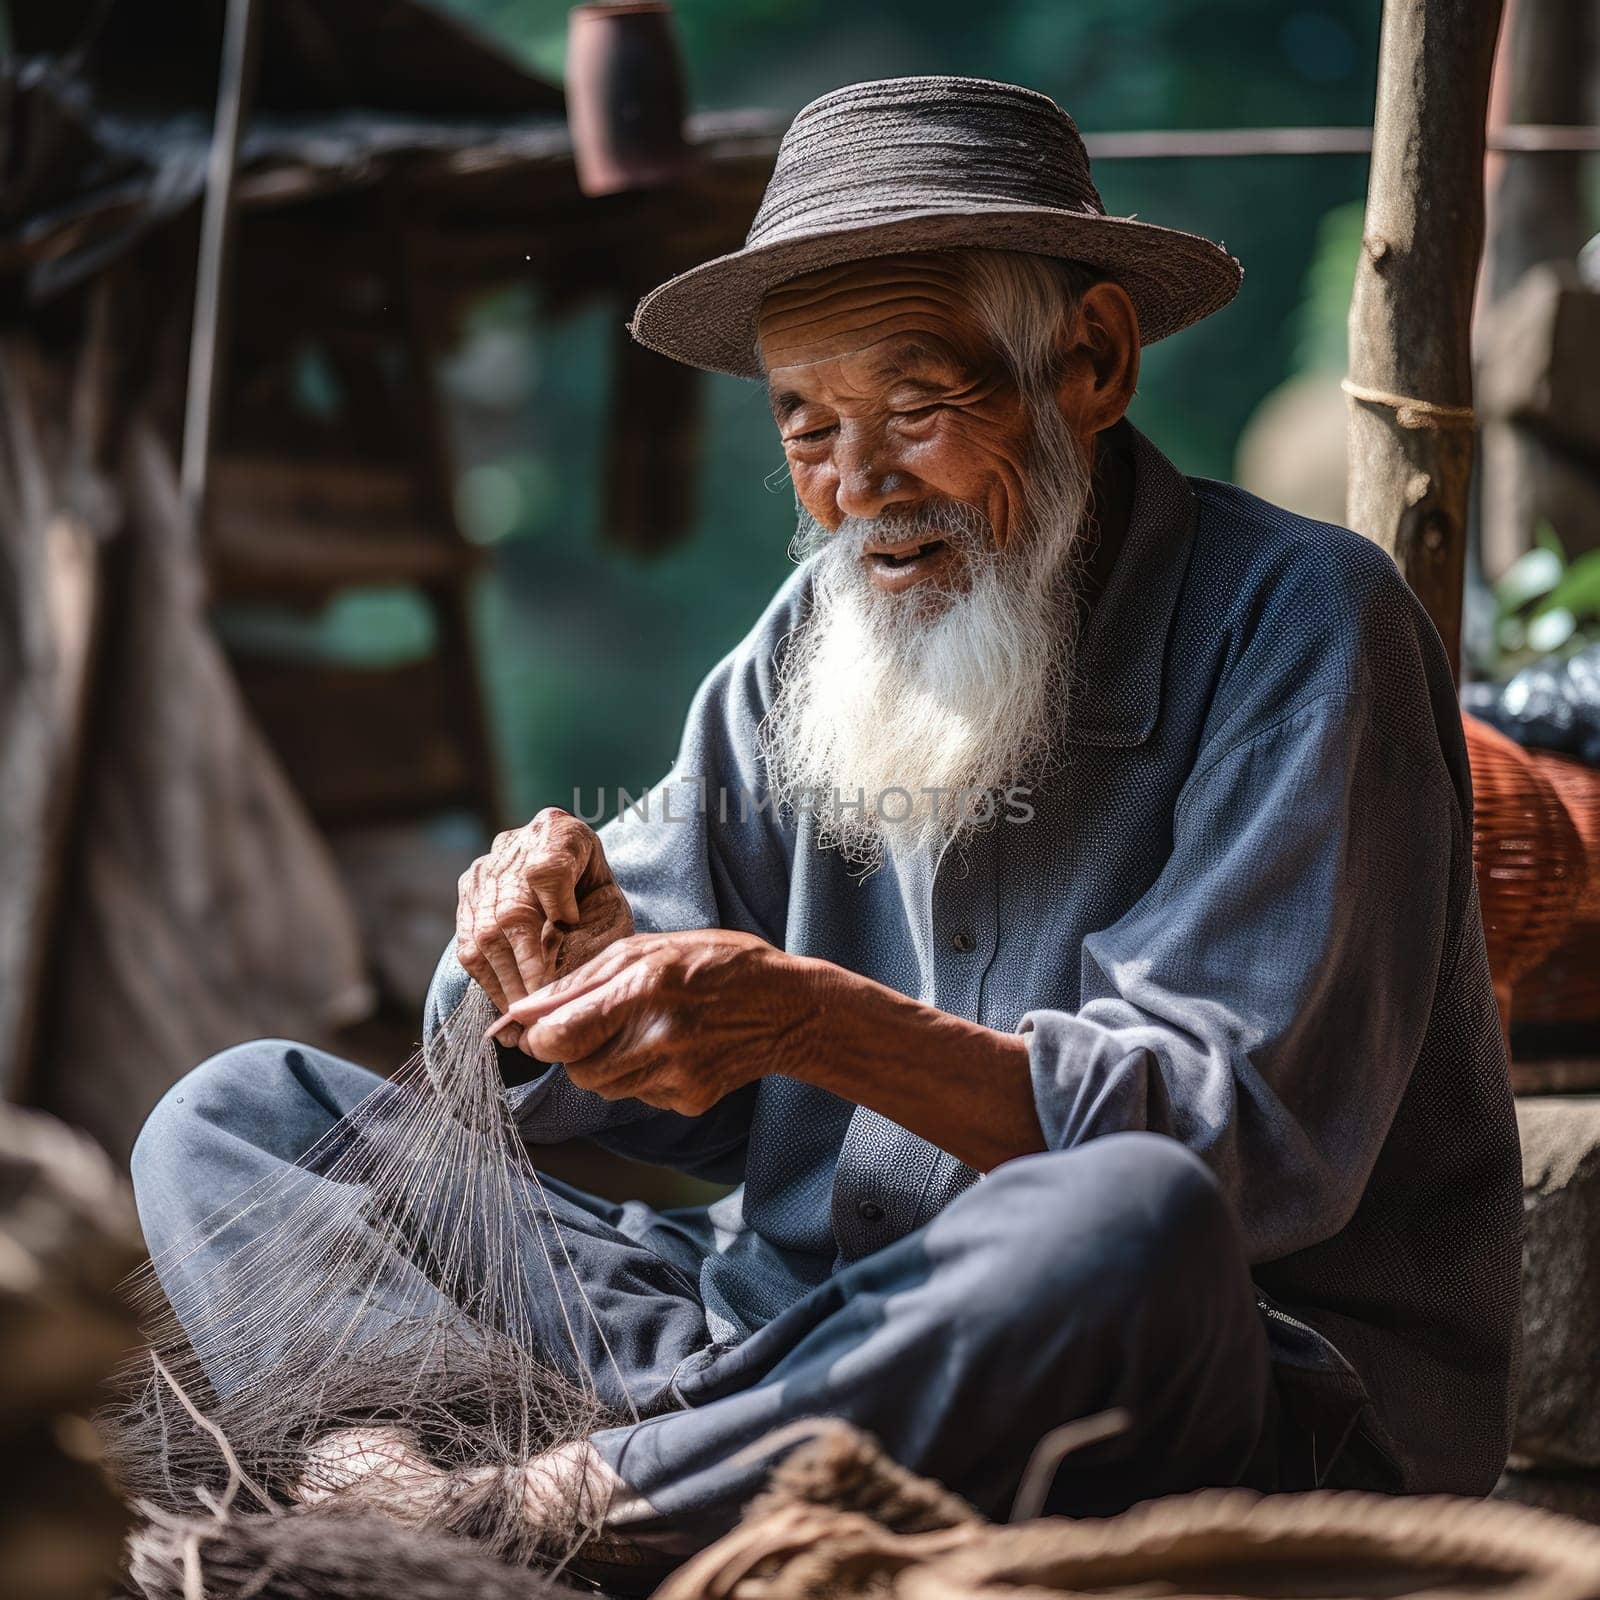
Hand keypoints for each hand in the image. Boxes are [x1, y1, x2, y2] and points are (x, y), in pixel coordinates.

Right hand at [455, 809, 633, 1037]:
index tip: (569, 931)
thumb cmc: (595, 900)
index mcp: (561, 834)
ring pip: (485, 932)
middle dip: (528, 966)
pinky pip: (469, 946)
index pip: (549, 866)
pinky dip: (489, 980)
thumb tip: (555, 978)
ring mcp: (484, 871)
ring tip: (523, 1014)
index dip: (556, 903)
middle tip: (542, 1004)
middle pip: (511, 909)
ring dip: (506, 981)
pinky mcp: (466, 896)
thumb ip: (591, 932)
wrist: (571, 876)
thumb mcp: (609, 908)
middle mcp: (515, 847)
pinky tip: (506, 1003)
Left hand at [492, 929, 823, 1113]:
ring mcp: (676, 1075)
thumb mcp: (648, 949)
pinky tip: (673, 1050)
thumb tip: (523, 1012)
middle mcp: (658, 1038)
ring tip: (644, 1032)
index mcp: (642, 989)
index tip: (545, 1029)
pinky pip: (638, 1097)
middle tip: (606, 1023)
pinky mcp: (688, 1100)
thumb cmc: (716, 964)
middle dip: (576, 1050)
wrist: (787, 1008)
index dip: (540, 1037)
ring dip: (608, 1063)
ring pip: (603, 1087)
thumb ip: (580, 981)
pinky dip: (642, 1076)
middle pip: (576, 1069)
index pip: (558, 1037)